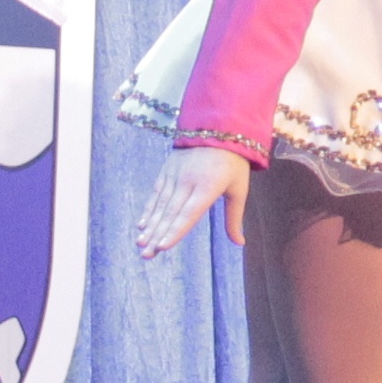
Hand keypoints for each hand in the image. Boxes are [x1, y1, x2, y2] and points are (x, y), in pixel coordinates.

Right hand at [134, 143, 250, 258]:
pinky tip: (142, 225)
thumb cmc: (234, 163)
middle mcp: (188, 181)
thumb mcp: (239, 189)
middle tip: (146, 255)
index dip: (176, 231)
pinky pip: (156, 193)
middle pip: (171, 213)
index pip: (189, 214)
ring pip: (161, 205)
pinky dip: (149, 209)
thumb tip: (240, 244)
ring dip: (150, 226)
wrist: (219, 127)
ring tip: (141, 244)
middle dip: (157, 236)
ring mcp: (175, 174)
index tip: (163, 247)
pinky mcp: (167, 169)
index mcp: (208, 186)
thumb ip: (234, 218)